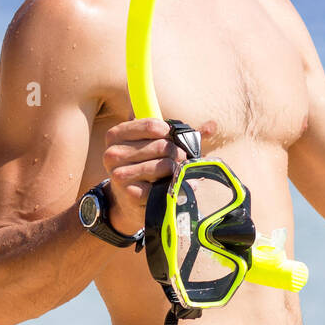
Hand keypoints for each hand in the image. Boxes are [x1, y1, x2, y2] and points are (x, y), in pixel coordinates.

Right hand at [101, 118, 188, 232]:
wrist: (128, 199)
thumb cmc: (146, 165)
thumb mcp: (156, 144)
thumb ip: (182, 134)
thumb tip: (212, 126)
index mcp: (116, 135)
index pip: (152, 125)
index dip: (171, 132)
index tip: (174, 139)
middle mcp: (112, 154)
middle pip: (162, 145)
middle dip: (178, 153)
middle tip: (179, 160)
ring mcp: (119, 175)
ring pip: (165, 165)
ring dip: (177, 170)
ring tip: (174, 173)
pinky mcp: (130, 194)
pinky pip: (164, 185)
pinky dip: (174, 186)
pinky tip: (169, 186)